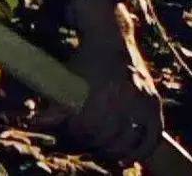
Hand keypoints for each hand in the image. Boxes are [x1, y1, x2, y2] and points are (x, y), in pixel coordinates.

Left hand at [34, 3, 163, 163]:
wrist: (112, 36)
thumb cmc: (86, 58)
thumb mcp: (68, 77)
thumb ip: (55, 103)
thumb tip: (36, 122)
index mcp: (107, 88)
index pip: (92, 125)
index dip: (78, 132)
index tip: (71, 128)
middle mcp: (129, 94)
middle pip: (110, 136)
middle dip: (94, 142)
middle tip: (84, 139)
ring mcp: (145, 99)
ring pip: (132, 140)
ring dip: (115, 150)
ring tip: (102, 149)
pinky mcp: (155, 102)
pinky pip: (153, 135)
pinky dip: (142, 149)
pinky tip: (128, 156)